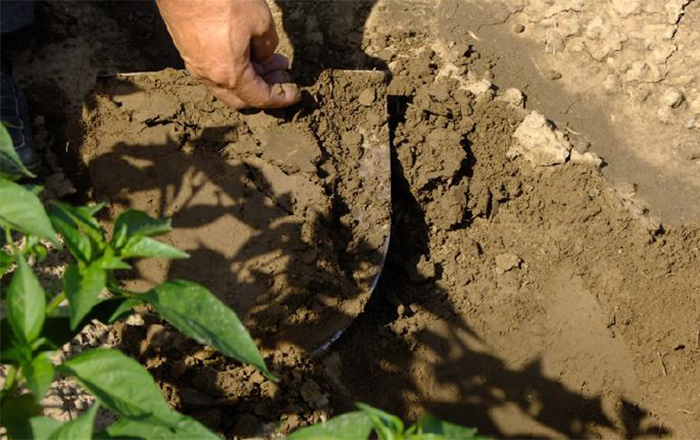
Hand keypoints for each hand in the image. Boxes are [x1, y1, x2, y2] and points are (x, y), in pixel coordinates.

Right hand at [156, 0, 299, 109]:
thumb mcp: (260, 22)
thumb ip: (267, 48)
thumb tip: (263, 57)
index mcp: (229, 74)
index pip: (260, 98)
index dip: (280, 98)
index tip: (294, 93)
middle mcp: (209, 76)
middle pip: (241, 99)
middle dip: (265, 90)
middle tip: (282, 74)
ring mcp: (194, 64)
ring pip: (227, 85)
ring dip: (250, 78)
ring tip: (269, 59)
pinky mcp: (187, 50)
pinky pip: (214, 71)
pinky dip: (233, 68)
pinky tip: (245, 50)